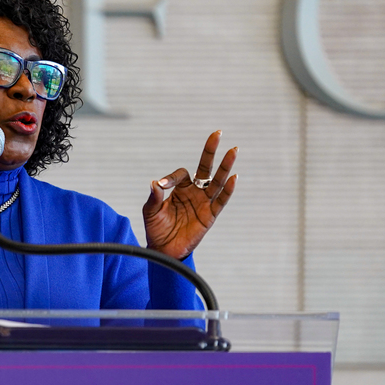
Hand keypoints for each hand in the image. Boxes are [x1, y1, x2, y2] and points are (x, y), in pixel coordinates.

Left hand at [142, 130, 236, 259]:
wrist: (164, 250)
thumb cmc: (156, 229)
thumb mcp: (151, 212)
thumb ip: (154, 198)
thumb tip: (155, 183)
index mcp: (180, 189)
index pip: (182, 174)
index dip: (171, 178)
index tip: (162, 186)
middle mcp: (194, 192)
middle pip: (205, 168)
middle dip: (210, 152)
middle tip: (217, 133)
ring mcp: (204, 202)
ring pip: (217, 181)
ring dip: (225, 167)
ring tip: (233, 150)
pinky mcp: (210, 215)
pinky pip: (221, 201)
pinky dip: (228, 190)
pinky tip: (234, 178)